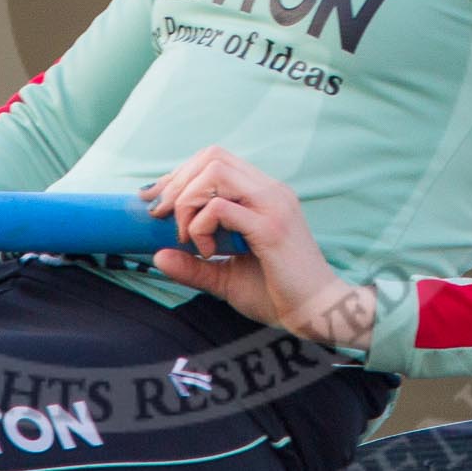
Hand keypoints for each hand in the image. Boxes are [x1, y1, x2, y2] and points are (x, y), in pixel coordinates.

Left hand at [144, 146, 373, 351]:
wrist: (317, 314)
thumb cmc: (277, 294)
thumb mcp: (226, 278)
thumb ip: (194, 266)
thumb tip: (157, 256)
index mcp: (263, 194)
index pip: (214, 160)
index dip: (179, 175)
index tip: (154, 200)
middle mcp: (270, 190)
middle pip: (211, 156)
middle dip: (176, 183)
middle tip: (161, 217)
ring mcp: (273, 205)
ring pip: (214, 172)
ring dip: (187, 200)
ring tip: (186, 235)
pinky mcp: (272, 228)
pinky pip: (221, 208)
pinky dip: (201, 225)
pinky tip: (205, 250)